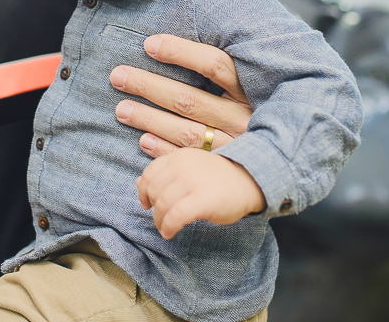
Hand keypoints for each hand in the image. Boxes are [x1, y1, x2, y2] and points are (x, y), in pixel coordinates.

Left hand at [110, 0, 269, 156]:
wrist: (299, 154)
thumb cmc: (283, 96)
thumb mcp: (280, 62)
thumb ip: (266, 26)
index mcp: (255, 87)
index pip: (215, 65)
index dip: (182, 53)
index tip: (149, 44)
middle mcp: (245, 117)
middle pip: (190, 100)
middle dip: (150, 86)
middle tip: (117, 75)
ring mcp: (235, 145)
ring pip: (185, 131)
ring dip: (149, 118)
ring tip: (120, 108)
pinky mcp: (226, 169)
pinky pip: (191, 160)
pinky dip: (165, 150)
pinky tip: (143, 140)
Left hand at [136, 149, 265, 238]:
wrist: (250, 179)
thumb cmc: (218, 177)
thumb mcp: (190, 168)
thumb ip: (166, 173)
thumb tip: (138, 183)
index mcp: (179, 157)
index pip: (149, 174)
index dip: (144, 192)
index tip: (148, 204)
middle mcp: (183, 166)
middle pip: (154, 191)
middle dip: (153, 208)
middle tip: (159, 219)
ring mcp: (192, 182)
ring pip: (162, 204)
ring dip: (159, 221)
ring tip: (165, 228)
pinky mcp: (202, 200)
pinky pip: (175, 216)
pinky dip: (168, 227)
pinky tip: (170, 232)